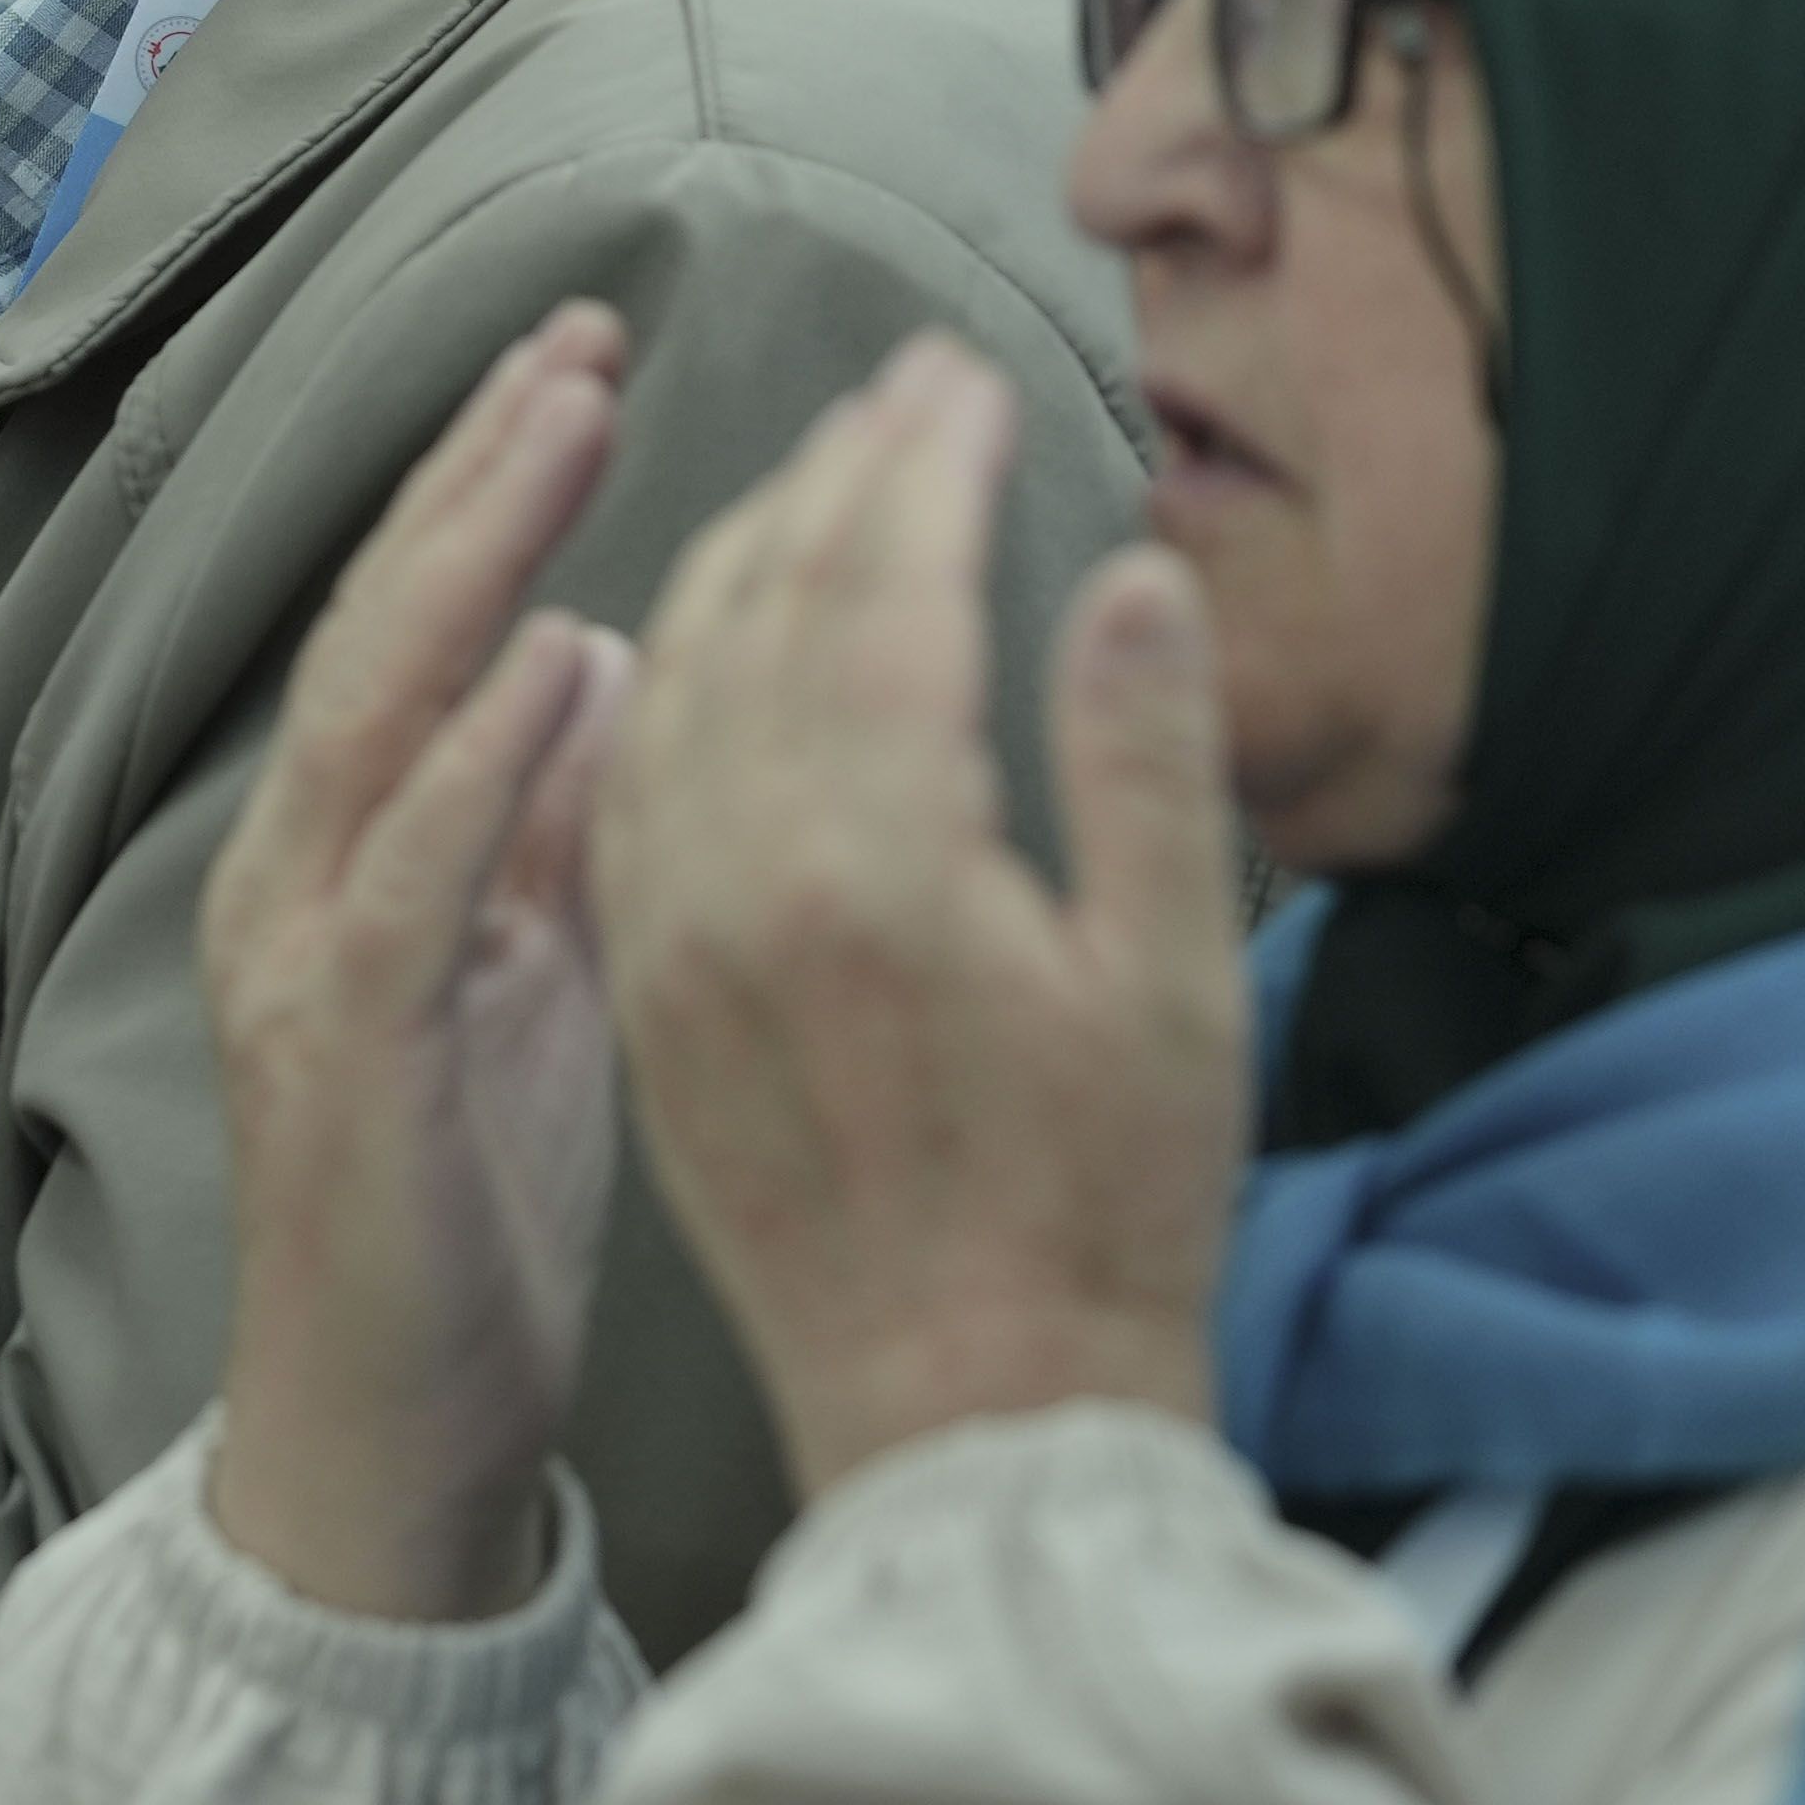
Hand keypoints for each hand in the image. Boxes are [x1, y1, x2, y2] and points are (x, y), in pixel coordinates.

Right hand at [199, 303, 638, 1620]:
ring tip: (568, 425)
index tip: (580, 356)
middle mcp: (290, 882)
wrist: (390, 1448)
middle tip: (577, 333)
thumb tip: (606, 655)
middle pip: (373, 631)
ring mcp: (299, 967)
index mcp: (339, 858)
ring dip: (474, 559)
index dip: (482, 488)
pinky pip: (410, 881)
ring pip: (372, 714)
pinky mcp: (344, 1063)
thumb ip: (549, 826)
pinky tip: (559, 655)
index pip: (405, 629)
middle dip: (473, 473)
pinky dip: (483, 760)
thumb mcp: (527, 979)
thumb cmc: (462, 1218)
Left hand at [596, 336, 1245, 1497]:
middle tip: (901, 393)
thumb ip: (1147, 765)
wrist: (968, 1423)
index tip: (960, 380)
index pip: (886, 595)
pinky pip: (631, 789)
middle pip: (770, 612)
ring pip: (677, 683)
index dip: (923, 468)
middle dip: (837, 479)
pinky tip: (709, 638)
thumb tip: (1132, 573)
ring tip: (819, 477)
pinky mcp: (648, 994)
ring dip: (741, 558)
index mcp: (879, 868)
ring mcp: (676, 939)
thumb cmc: (1103, 1221)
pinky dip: (668, 679)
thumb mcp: (1172, 992)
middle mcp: (744, 883)